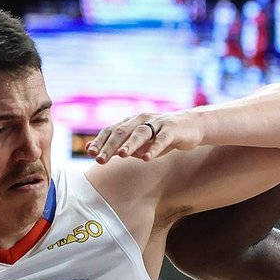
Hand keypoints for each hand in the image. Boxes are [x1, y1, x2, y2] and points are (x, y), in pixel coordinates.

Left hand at [87, 112, 206, 163]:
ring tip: (123, 155)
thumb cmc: (160, 136)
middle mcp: (141, 119)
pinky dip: (154, 148)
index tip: (90, 153)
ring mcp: (157, 123)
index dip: (100, 141)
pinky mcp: (172, 129)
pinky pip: (162, 138)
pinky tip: (147, 158)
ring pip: (141, 132)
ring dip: (130, 144)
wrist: (190, 127)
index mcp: (130, 122)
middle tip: (100, 159)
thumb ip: (115, 146)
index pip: (111, 130)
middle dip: (110, 146)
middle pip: (122, 131)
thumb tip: (89, 149)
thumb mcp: (136, 143)